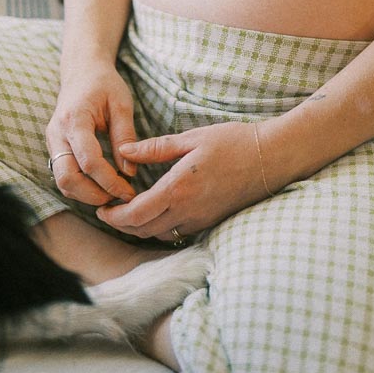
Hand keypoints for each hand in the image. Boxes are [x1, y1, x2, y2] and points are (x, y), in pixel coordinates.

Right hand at [46, 60, 138, 206]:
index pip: (89, 162)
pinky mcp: (54, 147)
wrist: (82, 71)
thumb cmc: (104, 84)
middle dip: (93, 195)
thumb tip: (129, 172)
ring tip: (112, 194)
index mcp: (74, 120)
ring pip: (61, 181)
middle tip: (119, 198)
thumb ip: (125, 137)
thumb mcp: (121, 104)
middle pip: (67, 178)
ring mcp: (52, 141)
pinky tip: (101, 185)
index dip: (109, 181)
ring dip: (86, 194)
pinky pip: (62, 174)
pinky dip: (80, 186)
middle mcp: (57, 133)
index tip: (129, 191)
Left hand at [95, 121, 267, 239]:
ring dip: (140, 228)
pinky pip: (178, 233)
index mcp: (178, 188)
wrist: (272, 158)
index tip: (101, 208)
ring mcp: (201, 219)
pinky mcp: (211, 221)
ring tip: (127, 212)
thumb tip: (124, 150)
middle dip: (121, 225)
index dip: (114, 216)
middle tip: (107, 212)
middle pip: (144, 230)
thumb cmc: (233, 142)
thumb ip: (155, 148)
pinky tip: (156, 213)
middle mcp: (188, 210)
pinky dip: (160, 228)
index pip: (136, 214)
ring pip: (160, 235)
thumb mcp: (192, 138)